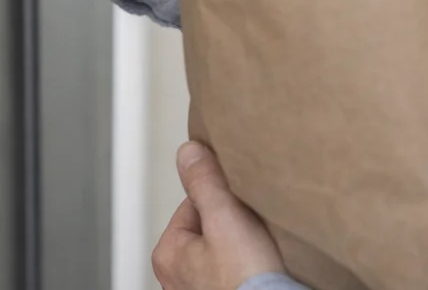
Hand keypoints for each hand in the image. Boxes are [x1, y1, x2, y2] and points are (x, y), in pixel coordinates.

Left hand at [152, 142, 284, 289]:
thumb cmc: (246, 284)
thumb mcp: (224, 218)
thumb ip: (204, 182)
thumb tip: (188, 151)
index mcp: (167, 254)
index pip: (195, 202)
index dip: (222, 198)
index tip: (240, 207)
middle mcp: (176, 278)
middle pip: (210, 225)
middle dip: (233, 223)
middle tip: (251, 231)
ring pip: (224, 248)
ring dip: (243, 245)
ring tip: (258, 251)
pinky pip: (236, 270)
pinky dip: (249, 266)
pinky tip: (260, 268)